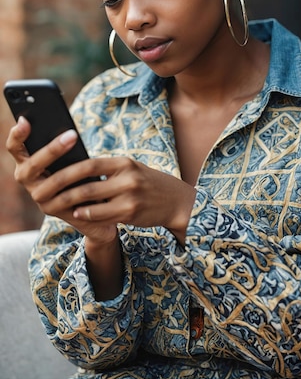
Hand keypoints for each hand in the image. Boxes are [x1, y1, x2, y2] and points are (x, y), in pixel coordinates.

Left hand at [6, 117, 195, 245]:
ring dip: (73, 204)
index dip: (68, 169)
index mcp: (124, 163)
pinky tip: (78, 215)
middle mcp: (127, 177)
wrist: (176, 201)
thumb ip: (109, 170)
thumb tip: (77, 170)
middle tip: (47, 192)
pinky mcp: (131, 213)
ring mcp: (129, 196)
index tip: (50, 170)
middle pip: (88, 184)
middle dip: (64, 189)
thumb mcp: (131, 169)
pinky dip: (88, 216)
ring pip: (93, 202)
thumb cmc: (148, 183)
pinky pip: (103, 216)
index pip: (90, 163)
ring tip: (58, 204)